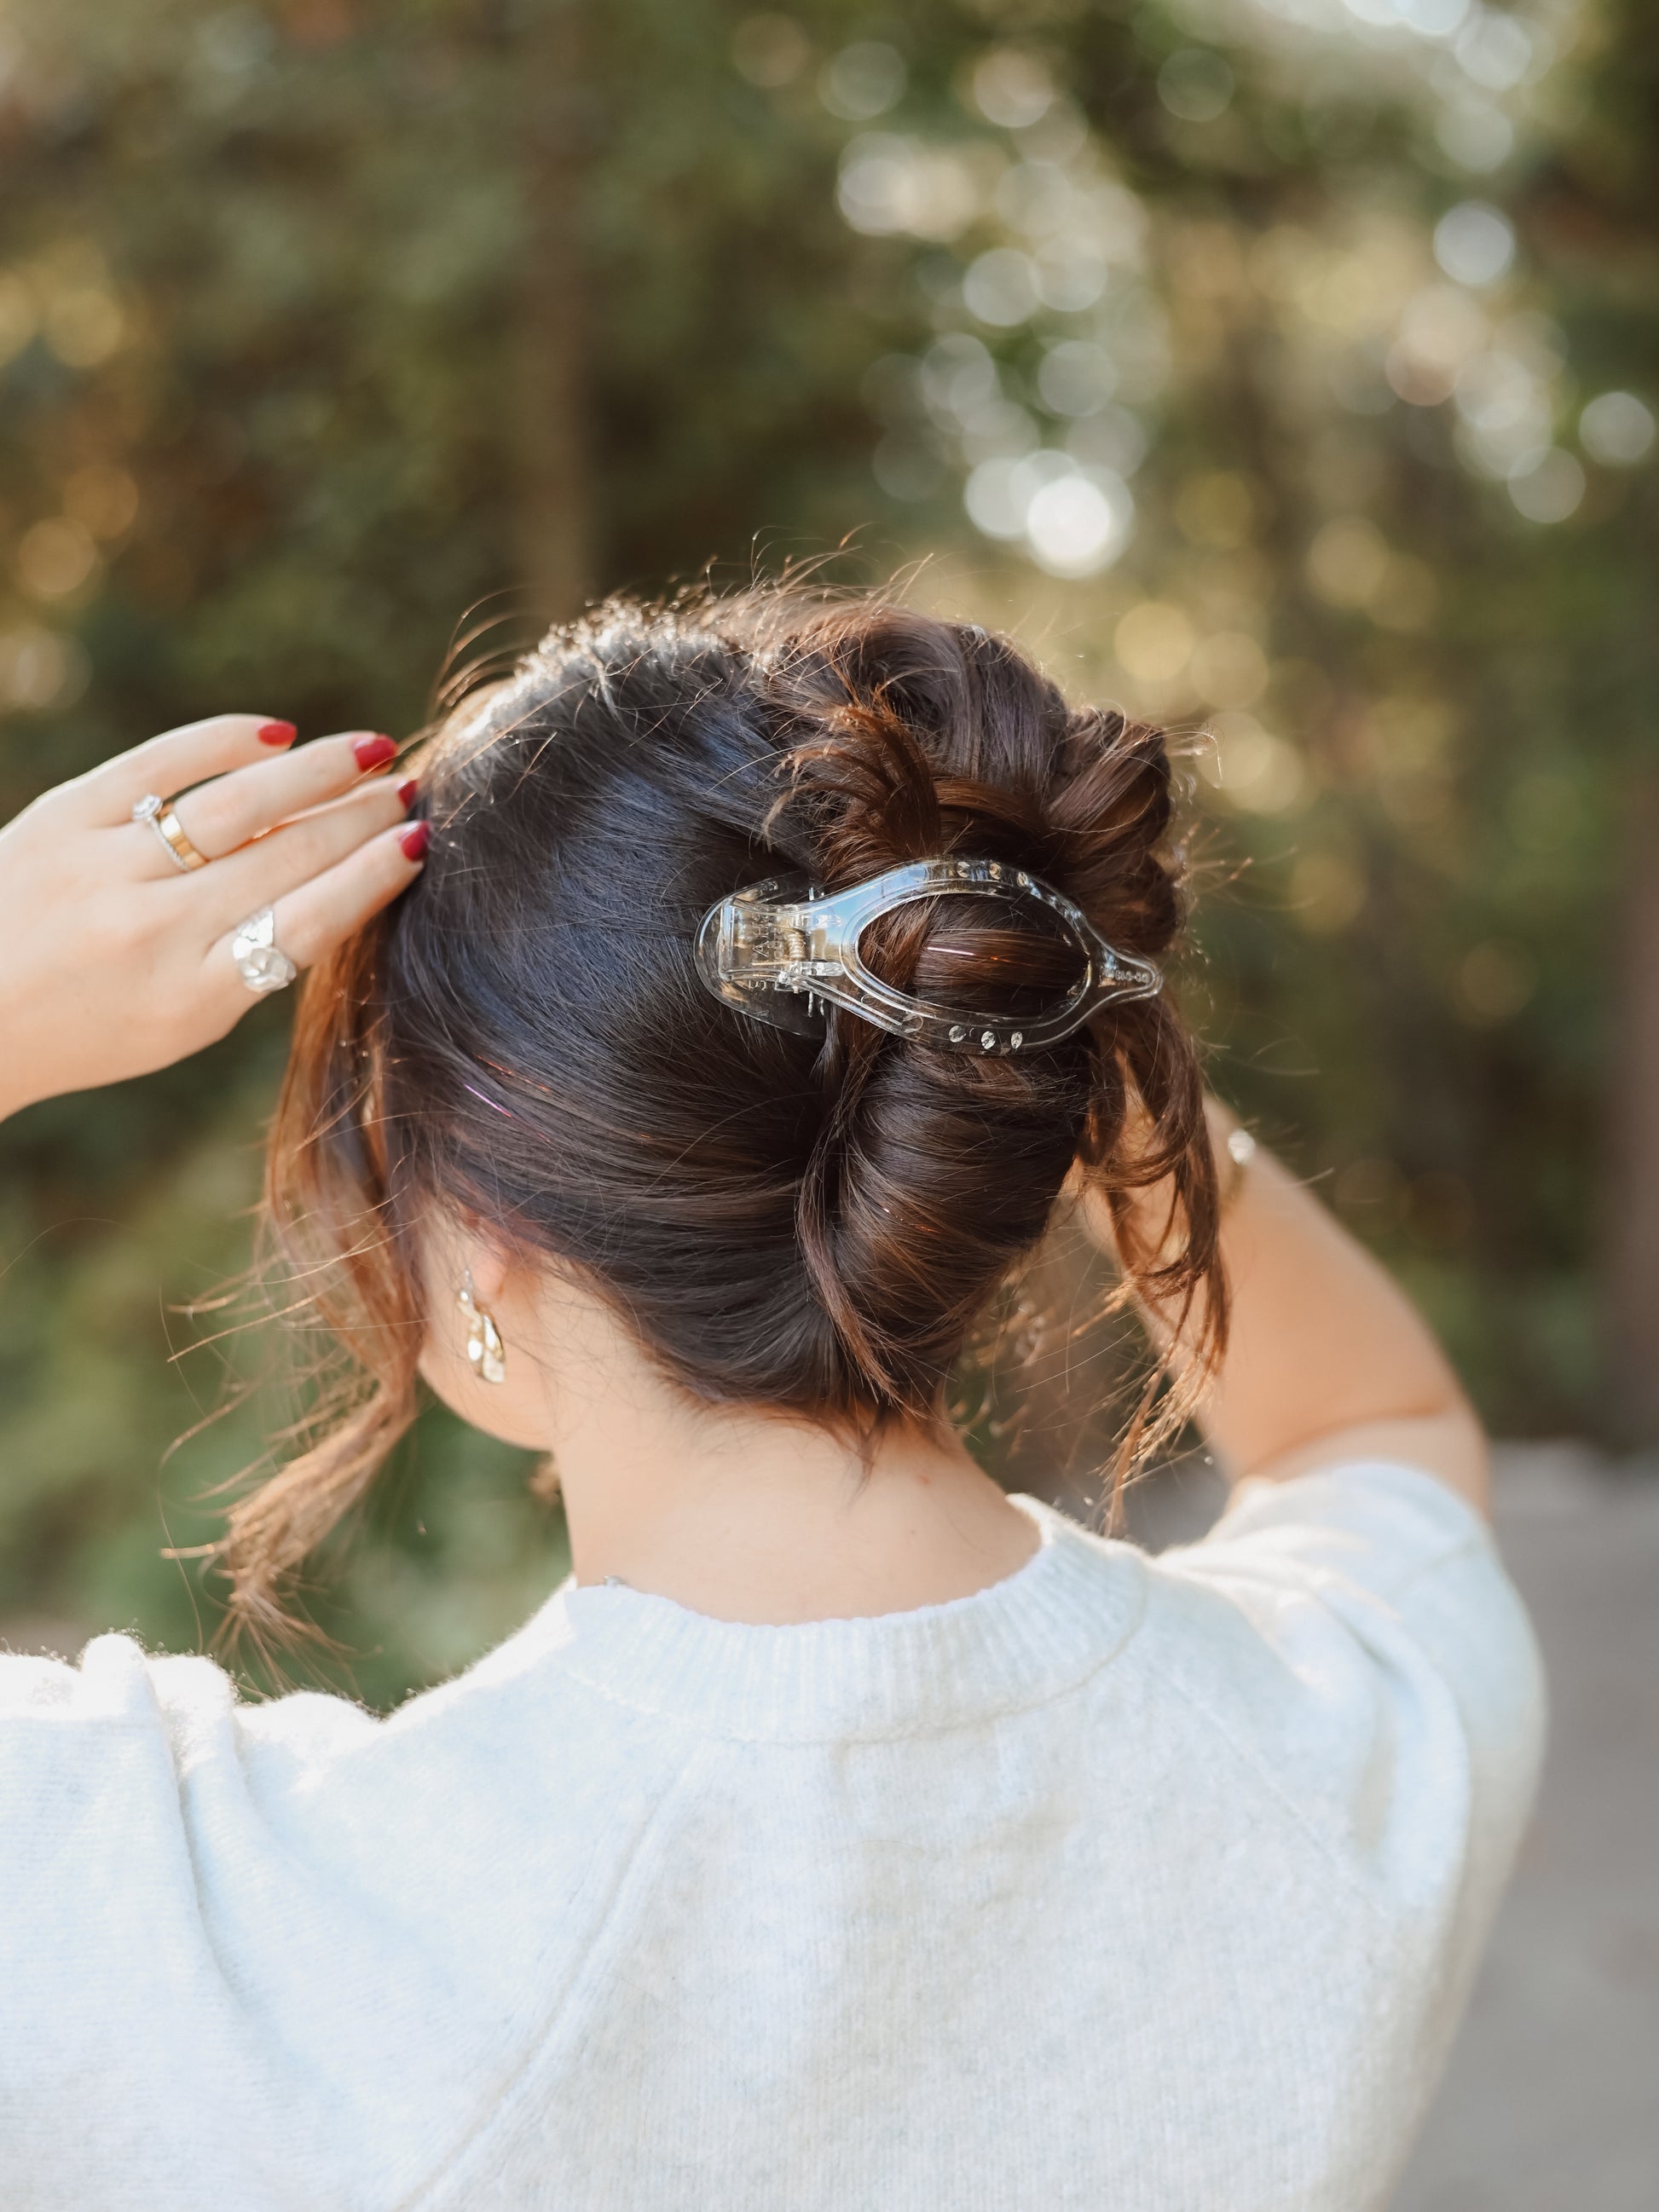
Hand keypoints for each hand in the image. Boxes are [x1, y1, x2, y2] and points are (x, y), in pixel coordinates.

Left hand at [0, 713, 427, 1119]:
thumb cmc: (89, 1026)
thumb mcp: (182, 1023)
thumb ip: (254, 962)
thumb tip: (342, 876)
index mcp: (192, 999)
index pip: (306, 924)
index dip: (372, 878)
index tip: (421, 842)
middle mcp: (151, 932)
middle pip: (284, 857)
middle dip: (361, 816)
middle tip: (413, 788)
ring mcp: (104, 869)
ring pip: (236, 805)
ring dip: (316, 772)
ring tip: (371, 751)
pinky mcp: (61, 817)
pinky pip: (158, 765)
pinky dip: (222, 741)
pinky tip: (277, 733)